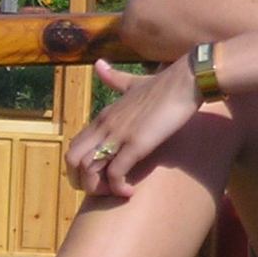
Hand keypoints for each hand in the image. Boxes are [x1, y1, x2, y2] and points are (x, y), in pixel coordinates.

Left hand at [66, 58, 200, 196]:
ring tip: (116, 193)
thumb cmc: (164, 83)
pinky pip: (115, 173)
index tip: (99, 176)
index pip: (75, 146)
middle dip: (81, 181)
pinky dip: (118, 188)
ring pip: (88, 169)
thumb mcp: (133, 82)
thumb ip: (114, 78)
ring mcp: (118, 134)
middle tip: (102, 190)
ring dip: (98, 188)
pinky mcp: (136, 144)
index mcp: (103, 116)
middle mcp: (105, 126)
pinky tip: (130, 192)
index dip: (81, 167)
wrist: (186, 80)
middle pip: (72, 160)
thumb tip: (99, 63)